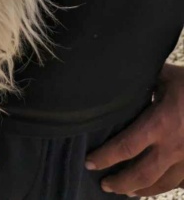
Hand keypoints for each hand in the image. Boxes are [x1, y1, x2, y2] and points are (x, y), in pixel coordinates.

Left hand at [85, 63, 183, 195]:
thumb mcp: (164, 76)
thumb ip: (142, 83)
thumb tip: (117, 77)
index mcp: (160, 123)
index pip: (126, 146)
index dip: (105, 157)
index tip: (90, 162)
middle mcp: (173, 146)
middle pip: (142, 174)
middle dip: (120, 182)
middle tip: (104, 184)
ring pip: (162, 184)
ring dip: (141, 189)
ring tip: (126, 191)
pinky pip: (179, 182)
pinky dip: (163, 186)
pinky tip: (153, 186)